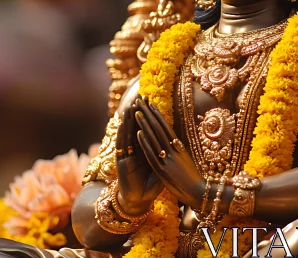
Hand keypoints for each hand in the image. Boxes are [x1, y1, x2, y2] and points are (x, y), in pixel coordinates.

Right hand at [115, 96, 163, 215]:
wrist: (140, 201)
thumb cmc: (152, 186)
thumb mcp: (162, 168)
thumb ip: (165, 156)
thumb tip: (176, 143)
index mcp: (145, 150)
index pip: (146, 129)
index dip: (148, 115)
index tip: (151, 102)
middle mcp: (135, 150)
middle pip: (136, 127)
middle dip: (138, 112)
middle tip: (140, 97)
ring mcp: (127, 156)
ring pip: (127, 134)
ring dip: (128, 120)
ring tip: (130, 106)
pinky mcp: (121, 163)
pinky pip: (122, 146)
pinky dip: (123, 135)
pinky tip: (124, 124)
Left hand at [135, 102, 205, 208]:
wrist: (200, 193)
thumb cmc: (192, 178)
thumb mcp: (185, 159)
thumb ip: (178, 149)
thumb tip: (173, 139)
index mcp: (178, 146)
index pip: (165, 126)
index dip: (157, 114)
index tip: (150, 104)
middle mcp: (174, 149)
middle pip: (158, 128)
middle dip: (148, 113)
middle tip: (140, 100)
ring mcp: (168, 159)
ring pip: (154, 138)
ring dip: (144, 124)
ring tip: (136, 112)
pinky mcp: (163, 170)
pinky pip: (152, 154)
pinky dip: (145, 143)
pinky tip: (138, 133)